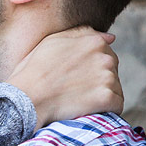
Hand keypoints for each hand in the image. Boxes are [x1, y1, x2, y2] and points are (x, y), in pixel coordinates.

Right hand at [7, 26, 122, 128]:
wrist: (27, 97)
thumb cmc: (34, 70)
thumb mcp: (53, 41)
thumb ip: (82, 33)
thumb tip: (112, 37)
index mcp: (94, 41)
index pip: (106, 54)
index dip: (91, 68)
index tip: (77, 78)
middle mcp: (105, 57)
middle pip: (113, 71)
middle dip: (99, 81)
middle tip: (77, 91)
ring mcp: (108, 78)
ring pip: (116, 89)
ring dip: (103, 96)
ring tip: (81, 102)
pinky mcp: (107, 98)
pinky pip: (118, 106)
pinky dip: (107, 111)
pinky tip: (90, 111)